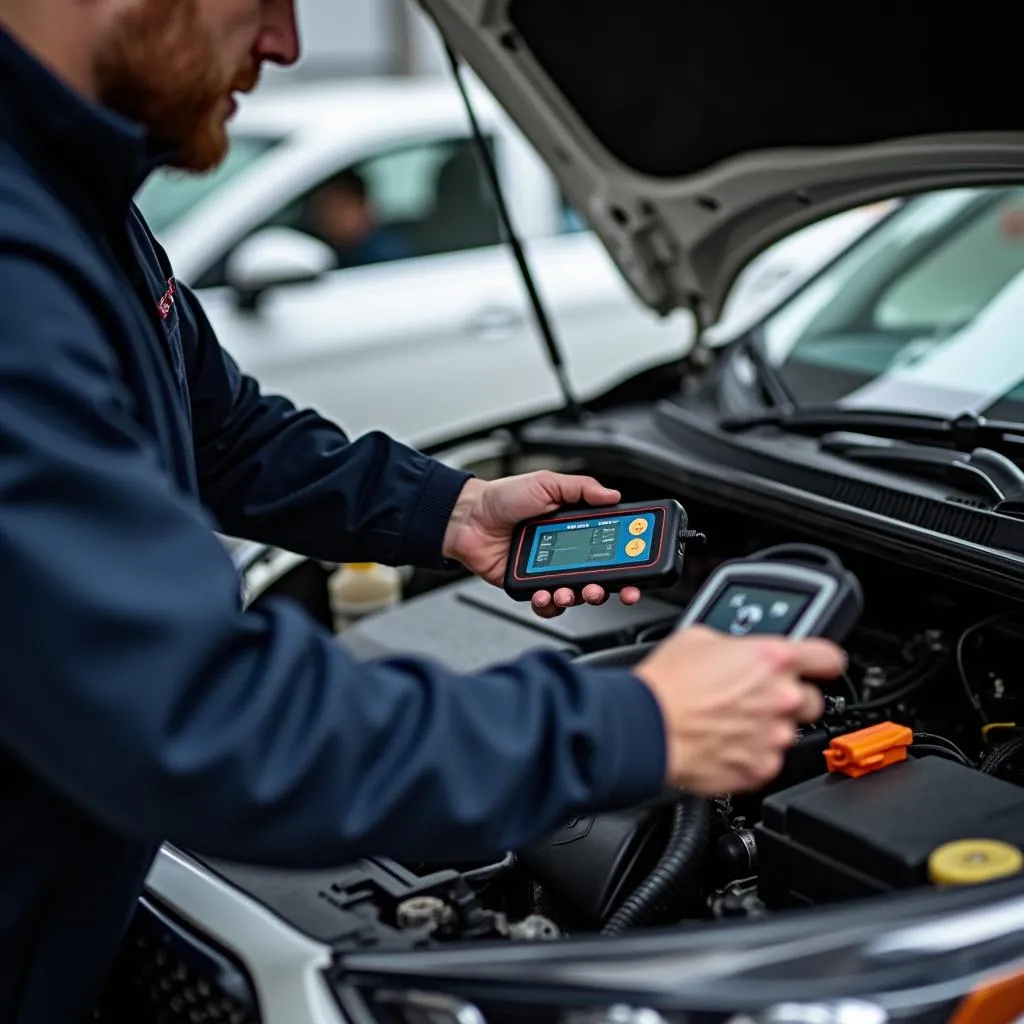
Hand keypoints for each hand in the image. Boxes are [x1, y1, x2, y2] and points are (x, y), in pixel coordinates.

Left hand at [442, 472, 641, 616]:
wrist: (468, 517)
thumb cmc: (502, 497)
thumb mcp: (547, 482)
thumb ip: (582, 488)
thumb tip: (613, 495)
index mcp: (575, 526)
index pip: (609, 545)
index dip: (627, 558)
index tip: (640, 566)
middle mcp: (565, 550)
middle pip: (599, 576)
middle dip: (609, 587)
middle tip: (607, 588)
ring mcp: (548, 570)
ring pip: (575, 594)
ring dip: (578, 597)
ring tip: (570, 591)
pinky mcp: (529, 586)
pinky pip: (547, 605)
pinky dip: (550, 605)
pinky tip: (547, 596)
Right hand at [634, 626, 843, 794]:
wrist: (647, 727)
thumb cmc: (666, 684)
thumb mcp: (699, 638)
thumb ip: (734, 645)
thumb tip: (736, 652)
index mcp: (772, 658)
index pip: (829, 657)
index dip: (824, 662)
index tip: (820, 667)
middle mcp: (782, 697)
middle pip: (813, 700)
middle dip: (789, 699)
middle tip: (757, 698)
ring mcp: (774, 736)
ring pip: (789, 732)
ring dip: (768, 728)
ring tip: (732, 723)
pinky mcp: (761, 768)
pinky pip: (768, 760)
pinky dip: (752, 754)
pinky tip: (726, 744)